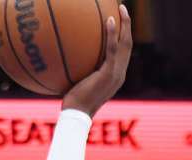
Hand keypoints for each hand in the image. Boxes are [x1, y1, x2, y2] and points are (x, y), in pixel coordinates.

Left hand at [62, 3, 132, 117]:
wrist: (76, 116)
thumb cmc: (71, 103)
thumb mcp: (76, 83)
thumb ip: (77, 70)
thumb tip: (63, 57)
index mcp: (115, 75)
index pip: (122, 53)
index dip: (122, 36)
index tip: (117, 22)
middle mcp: (120, 73)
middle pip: (128, 44)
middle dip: (127, 25)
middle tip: (122, 8)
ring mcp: (117, 73)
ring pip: (126, 43)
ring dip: (125, 24)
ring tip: (121, 7)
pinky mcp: (110, 74)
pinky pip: (112, 49)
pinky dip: (112, 34)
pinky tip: (109, 20)